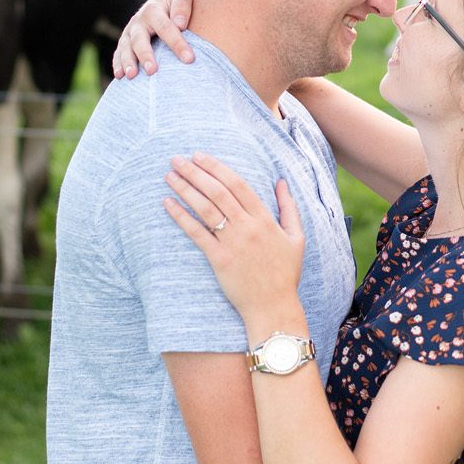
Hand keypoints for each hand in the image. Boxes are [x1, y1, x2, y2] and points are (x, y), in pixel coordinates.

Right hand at [113, 0, 195, 77]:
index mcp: (154, 9)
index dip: (177, 44)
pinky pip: (118, 53)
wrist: (163, 2)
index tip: (189, 59)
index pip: (166, 28)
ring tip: (132, 76)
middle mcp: (138, 21)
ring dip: (128, 62)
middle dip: (145, 55)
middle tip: (152, 71)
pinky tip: (120, 76)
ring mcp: (129, 32)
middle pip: (139, 39)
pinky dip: (117, 64)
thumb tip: (180, 24)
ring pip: (126, 48)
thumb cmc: (178, 2)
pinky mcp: (125, 42)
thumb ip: (183, 5)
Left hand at [163, 153, 304, 323]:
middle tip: (177, 159)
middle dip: (196, 172)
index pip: (238, 184)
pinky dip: (181, 217)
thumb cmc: (285, 273)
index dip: (217, 168)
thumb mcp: (296, 237)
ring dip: (186, 189)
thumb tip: (281, 181)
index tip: (199, 156)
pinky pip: (197, 233)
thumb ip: (289, 207)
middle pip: (218, 192)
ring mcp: (232, 243)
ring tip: (169, 175)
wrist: (273, 307)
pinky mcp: (219, 260)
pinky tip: (167, 203)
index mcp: (265, 219)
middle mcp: (247, 227)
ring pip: (206, 208)